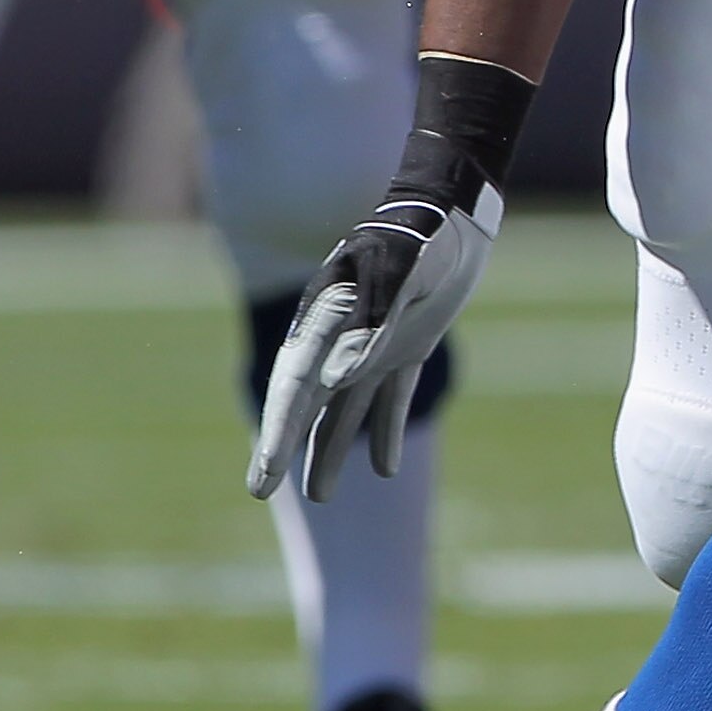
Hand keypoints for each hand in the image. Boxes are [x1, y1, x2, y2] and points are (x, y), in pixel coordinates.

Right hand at [248, 177, 503, 502]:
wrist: (452, 214)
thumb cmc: (420, 237)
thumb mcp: (398, 274)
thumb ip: (371, 321)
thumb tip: (336, 383)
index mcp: (328, 319)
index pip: (295, 386)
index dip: (277, 431)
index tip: (263, 475)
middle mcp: (343, 337)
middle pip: (307, 402)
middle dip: (284, 446)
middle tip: (259, 489)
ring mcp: (374, 344)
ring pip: (345, 408)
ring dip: (331, 449)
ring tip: (319, 496)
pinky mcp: (407, 346)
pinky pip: (391, 399)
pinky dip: (387, 432)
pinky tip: (384, 469)